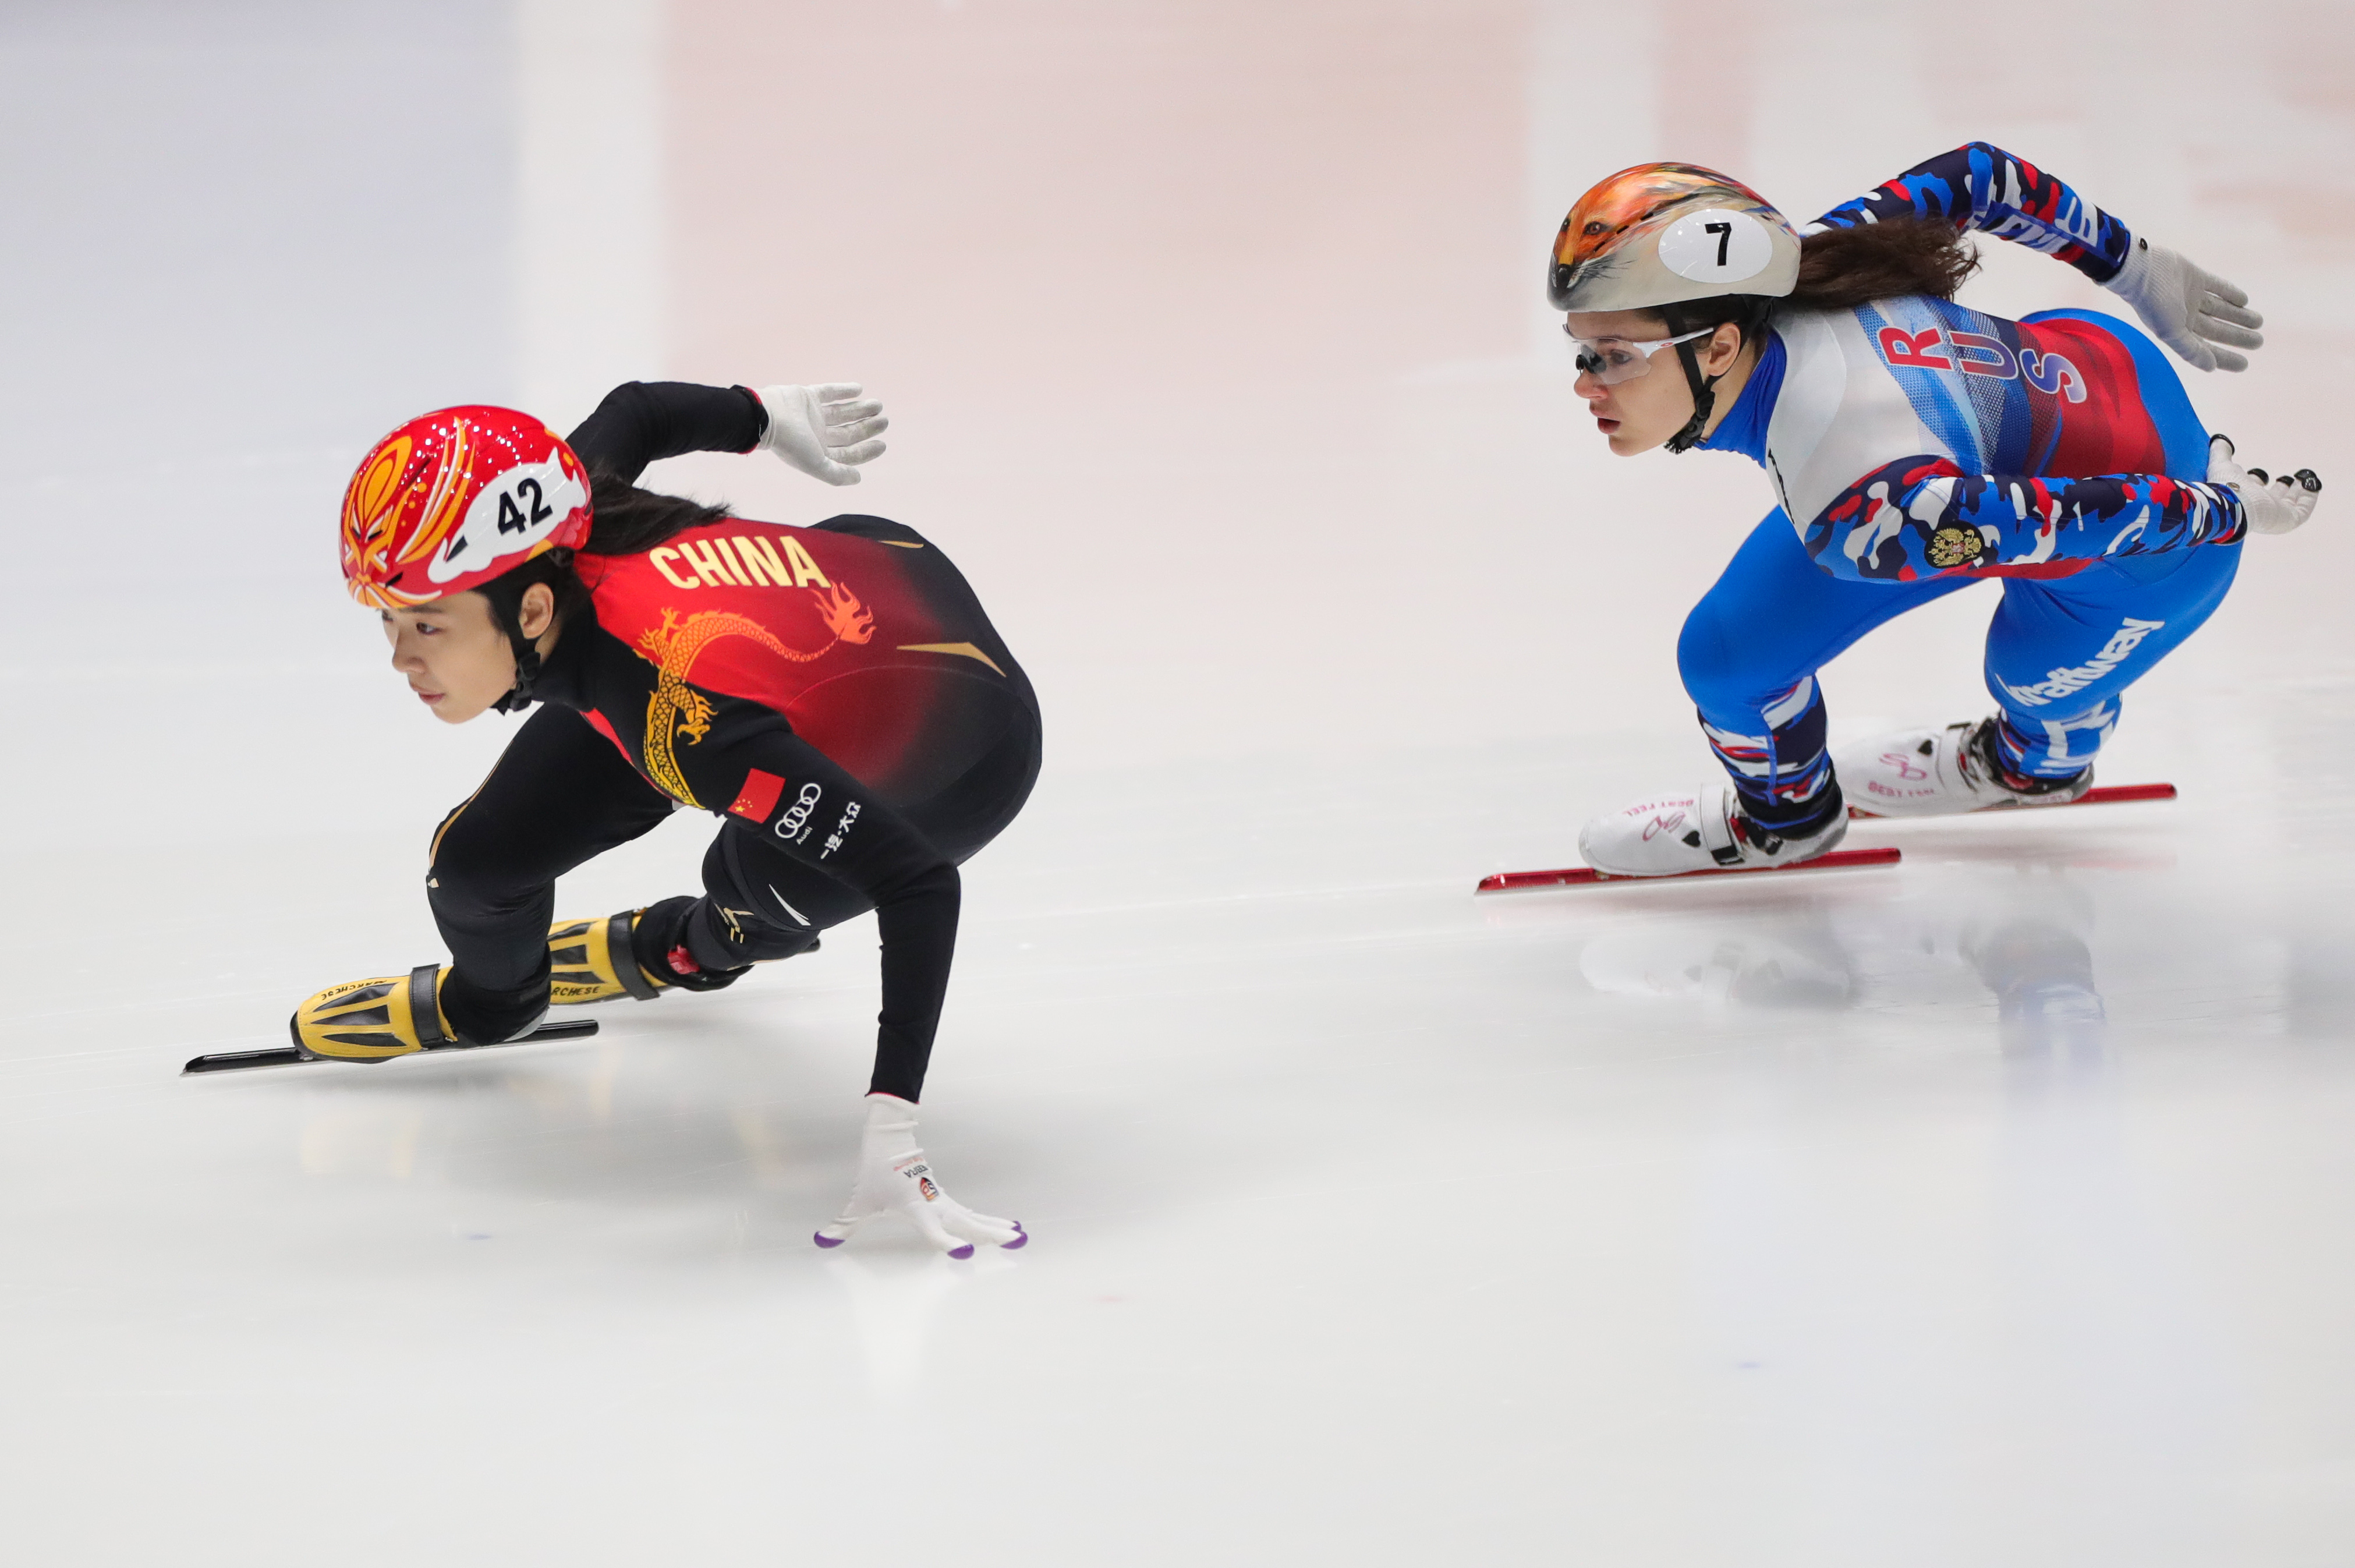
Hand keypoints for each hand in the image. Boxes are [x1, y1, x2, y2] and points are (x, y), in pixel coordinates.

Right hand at [755, 383, 887, 485]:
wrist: (766, 416)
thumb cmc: (791, 443)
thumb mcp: (816, 464)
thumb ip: (836, 474)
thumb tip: (858, 479)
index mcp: (818, 452)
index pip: (847, 453)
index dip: (866, 451)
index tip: (883, 444)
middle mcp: (816, 434)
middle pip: (848, 432)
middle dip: (867, 427)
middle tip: (884, 421)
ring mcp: (812, 415)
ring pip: (842, 412)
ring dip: (860, 409)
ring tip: (878, 405)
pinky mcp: (807, 396)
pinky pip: (829, 392)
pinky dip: (844, 391)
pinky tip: (859, 390)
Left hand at [813, 1093, 1025, 1257]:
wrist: (889, 1141)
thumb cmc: (874, 1173)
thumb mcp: (858, 1203)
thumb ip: (843, 1225)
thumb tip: (820, 1241)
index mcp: (917, 1209)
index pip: (935, 1232)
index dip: (948, 1244)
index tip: (965, 1253)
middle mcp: (935, 1206)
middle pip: (968, 1223)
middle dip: (991, 1234)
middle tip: (1016, 1241)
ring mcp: (943, 1201)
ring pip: (974, 1217)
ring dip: (996, 1227)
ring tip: (1019, 1235)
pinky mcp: (945, 1198)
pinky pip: (970, 1213)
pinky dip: (988, 1221)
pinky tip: (1003, 1227)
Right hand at [2105, 240, 2263, 371]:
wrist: (2141, 269)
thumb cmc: (2153, 303)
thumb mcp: (2171, 332)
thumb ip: (2190, 350)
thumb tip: (2211, 367)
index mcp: (2178, 332)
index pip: (2206, 348)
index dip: (2224, 358)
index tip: (2244, 364)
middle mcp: (2185, 316)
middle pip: (2217, 329)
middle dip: (2237, 336)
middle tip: (2258, 342)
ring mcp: (2191, 296)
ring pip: (2220, 309)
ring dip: (2239, 316)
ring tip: (2258, 322)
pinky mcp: (2195, 277)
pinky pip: (2217, 288)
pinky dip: (2230, 293)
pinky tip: (2244, 301)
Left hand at [2209, 434, 2321, 535]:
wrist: (2230, 508)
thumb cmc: (2224, 488)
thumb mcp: (2221, 466)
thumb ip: (2220, 453)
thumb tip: (2219, 440)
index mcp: (2241, 496)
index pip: (2251, 490)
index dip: (2257, 480)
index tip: (2261, 474)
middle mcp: (2257, 507)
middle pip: (2272, 499)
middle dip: (2281, 488)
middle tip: (2288, 478)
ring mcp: (2273, 514)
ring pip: (2289, 505)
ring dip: (2298, 492)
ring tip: (2303, 479)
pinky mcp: (2287, 520)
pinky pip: (2303, 511)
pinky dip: (2309, 498)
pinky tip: (2313, 485)